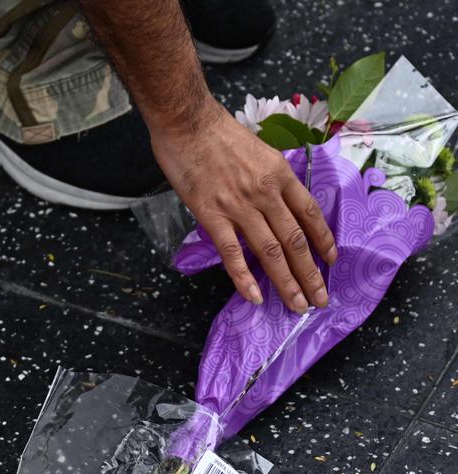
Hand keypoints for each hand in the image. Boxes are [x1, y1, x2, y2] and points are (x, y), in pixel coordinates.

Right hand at [150, 102, 337, 312]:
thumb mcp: (257, 149)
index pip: (309, 214)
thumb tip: (272, 198)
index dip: (323, 240)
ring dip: (287, 282)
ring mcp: (239, 206)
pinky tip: (255, 297)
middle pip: (295, 240)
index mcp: (280, 174)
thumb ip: (268, 175)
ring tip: (297, 305)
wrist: (187, 122)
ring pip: (270, 251)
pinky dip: (244, 278)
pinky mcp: (212, 215)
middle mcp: (266, 193)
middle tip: (320, 299)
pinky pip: (232, 253)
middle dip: (311, 274)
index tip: (331, 260)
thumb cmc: (216, 132)